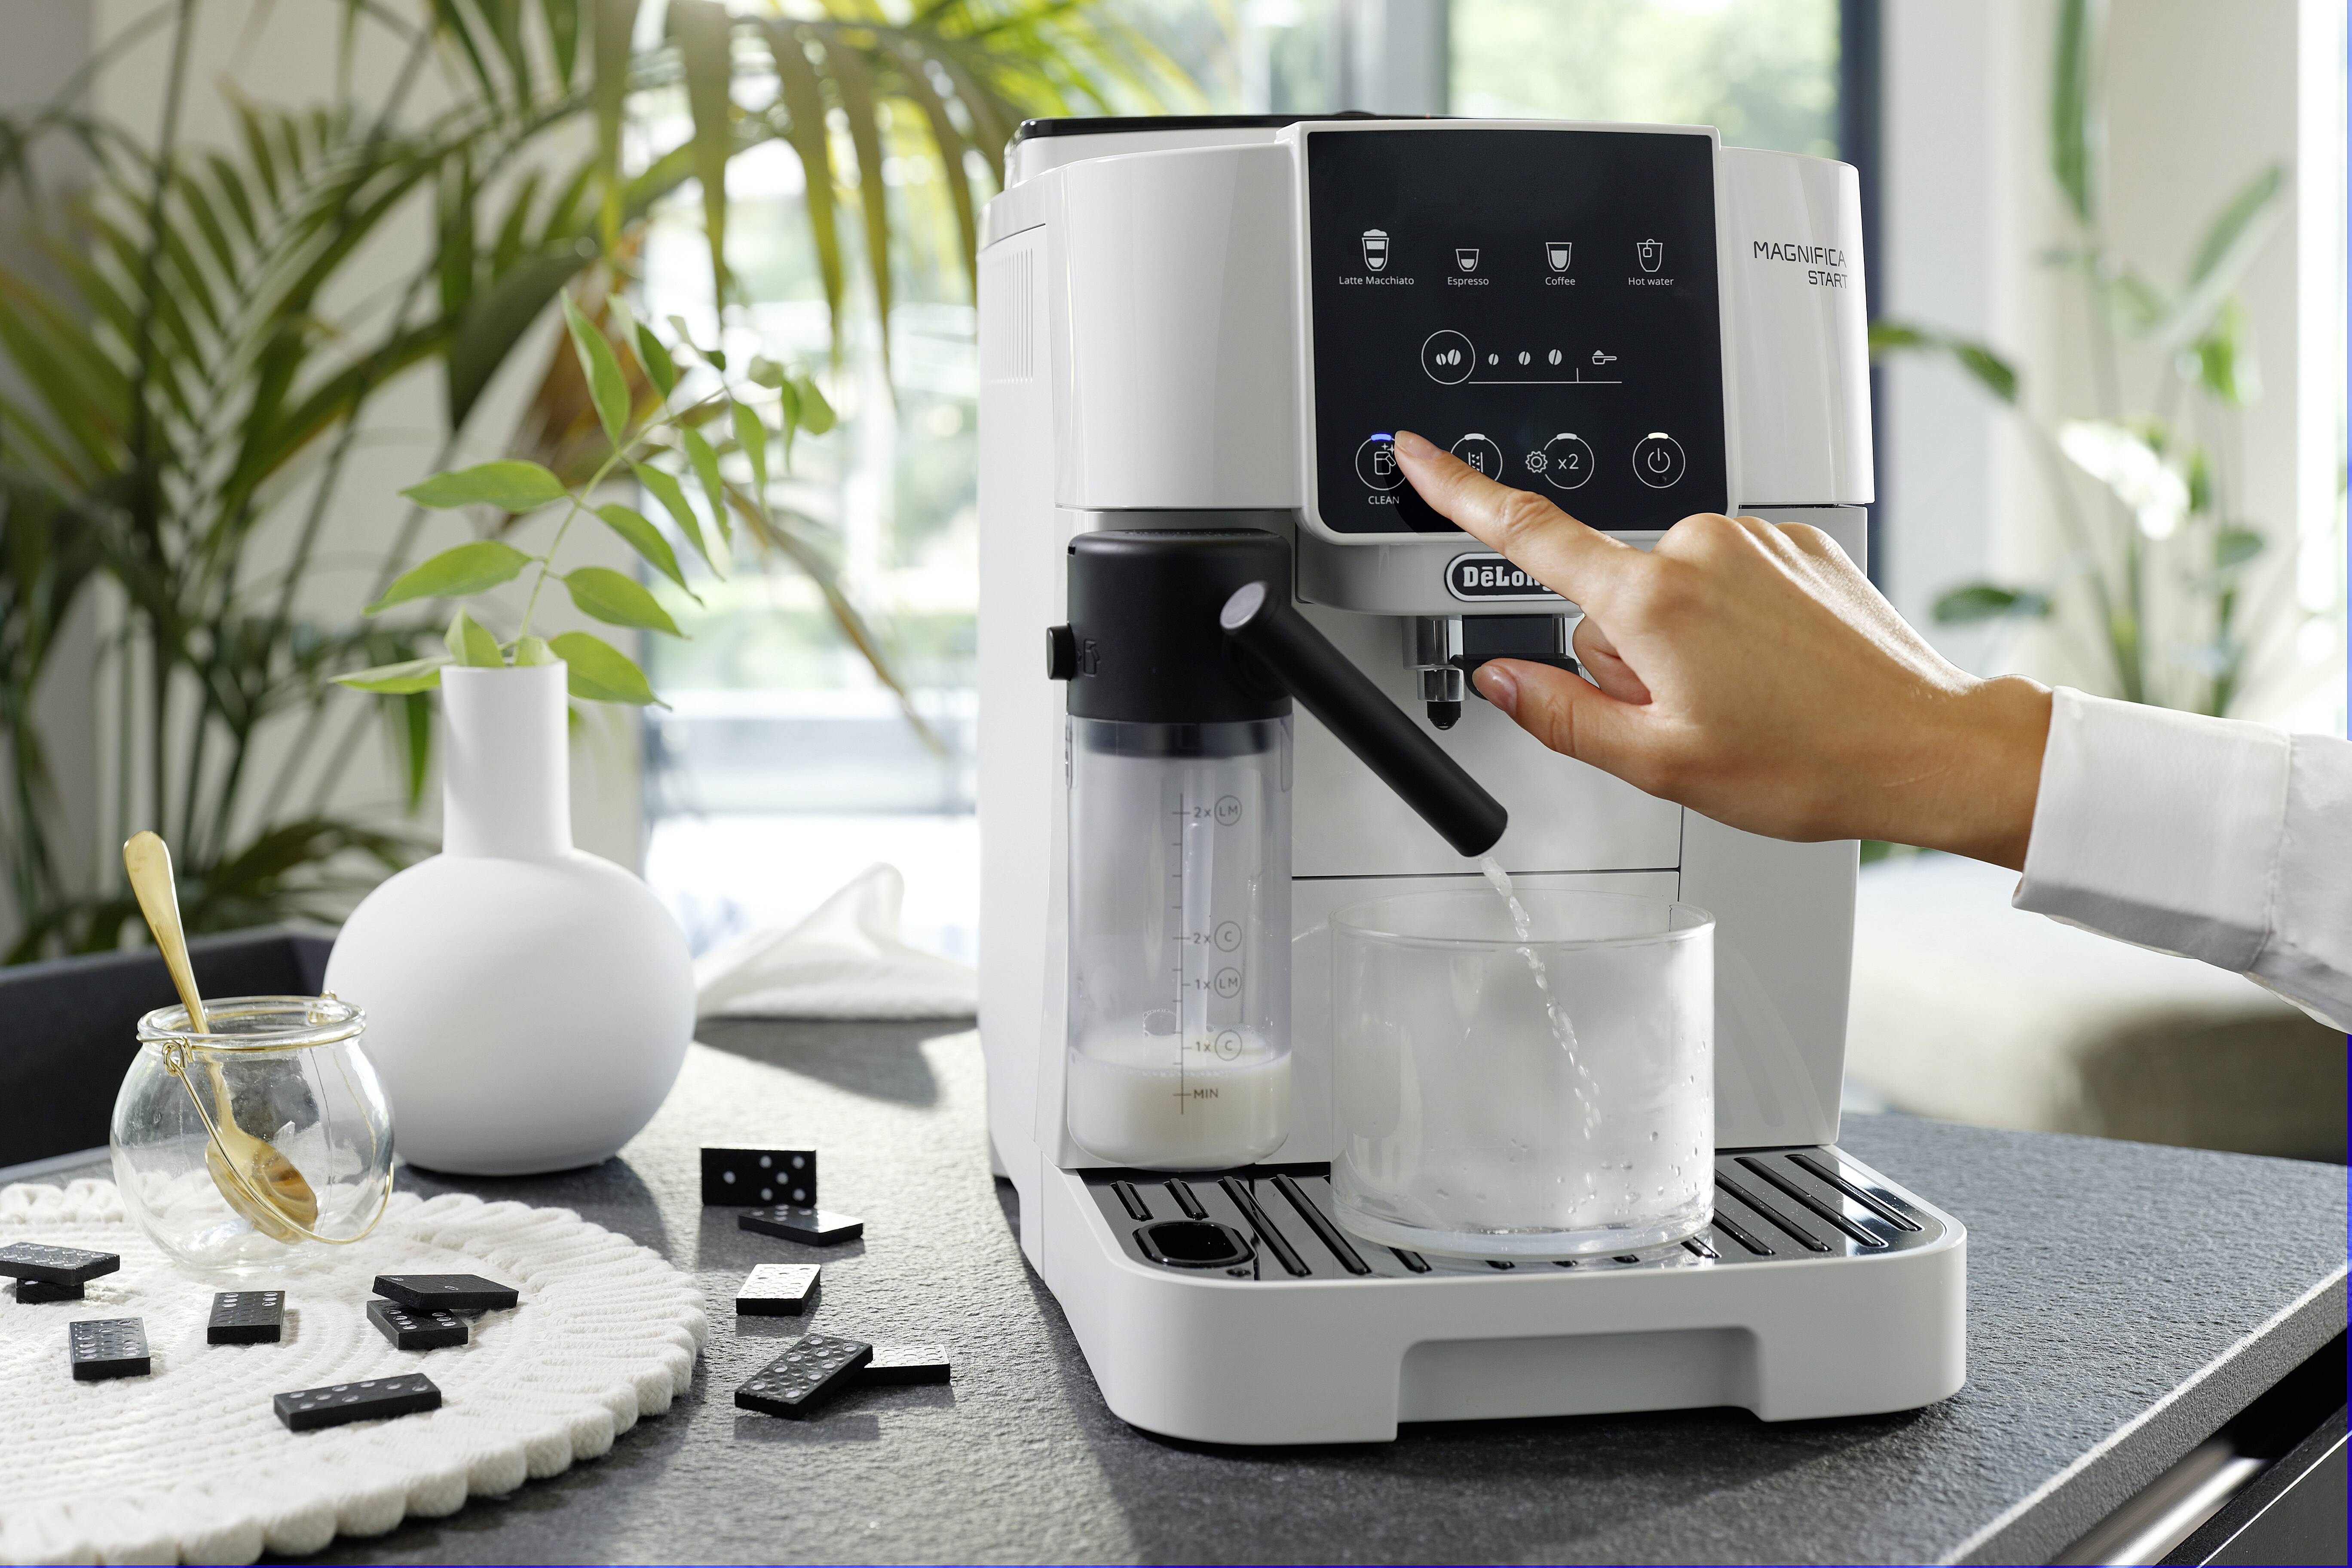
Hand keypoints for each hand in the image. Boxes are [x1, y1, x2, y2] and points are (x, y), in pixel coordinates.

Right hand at [1389, 429, 2052, 868]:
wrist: (1927, 746)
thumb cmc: (1810, 762)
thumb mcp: (1659, 764)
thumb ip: (1560, 715)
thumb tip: (1501, 678)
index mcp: (1653, 601)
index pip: (1528, 535)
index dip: (1459, 493)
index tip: (1416, 454)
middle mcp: (1699, 548)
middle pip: (1607, 596)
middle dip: (1629, 656)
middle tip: (1693, 715)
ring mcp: (1754, 539)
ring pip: (1668, 591)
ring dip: (1685, 644)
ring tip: (1748, 699)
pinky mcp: (1798, 542)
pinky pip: (1727, 579)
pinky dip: (1735, 625)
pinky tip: (1778, 672)